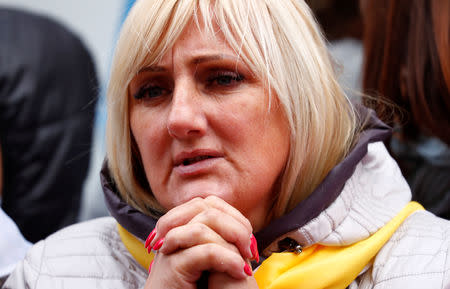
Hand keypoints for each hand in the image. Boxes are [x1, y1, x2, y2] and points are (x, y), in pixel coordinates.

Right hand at [143, 196, 258, 288]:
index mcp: (178, 229)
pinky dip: (228, 259)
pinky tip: (239, 272)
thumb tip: (244, 226)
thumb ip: (218, 240)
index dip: (232, 215)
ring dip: (233, 239)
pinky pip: (206, 252)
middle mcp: (169, 234)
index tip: (249, 238)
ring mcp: (169, 249)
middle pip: (203, 207)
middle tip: (250, 248)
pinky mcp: (172, 268)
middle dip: (234, 224)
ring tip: (246, 262)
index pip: (207, 203)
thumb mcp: (209, 261)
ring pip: (203, 226)